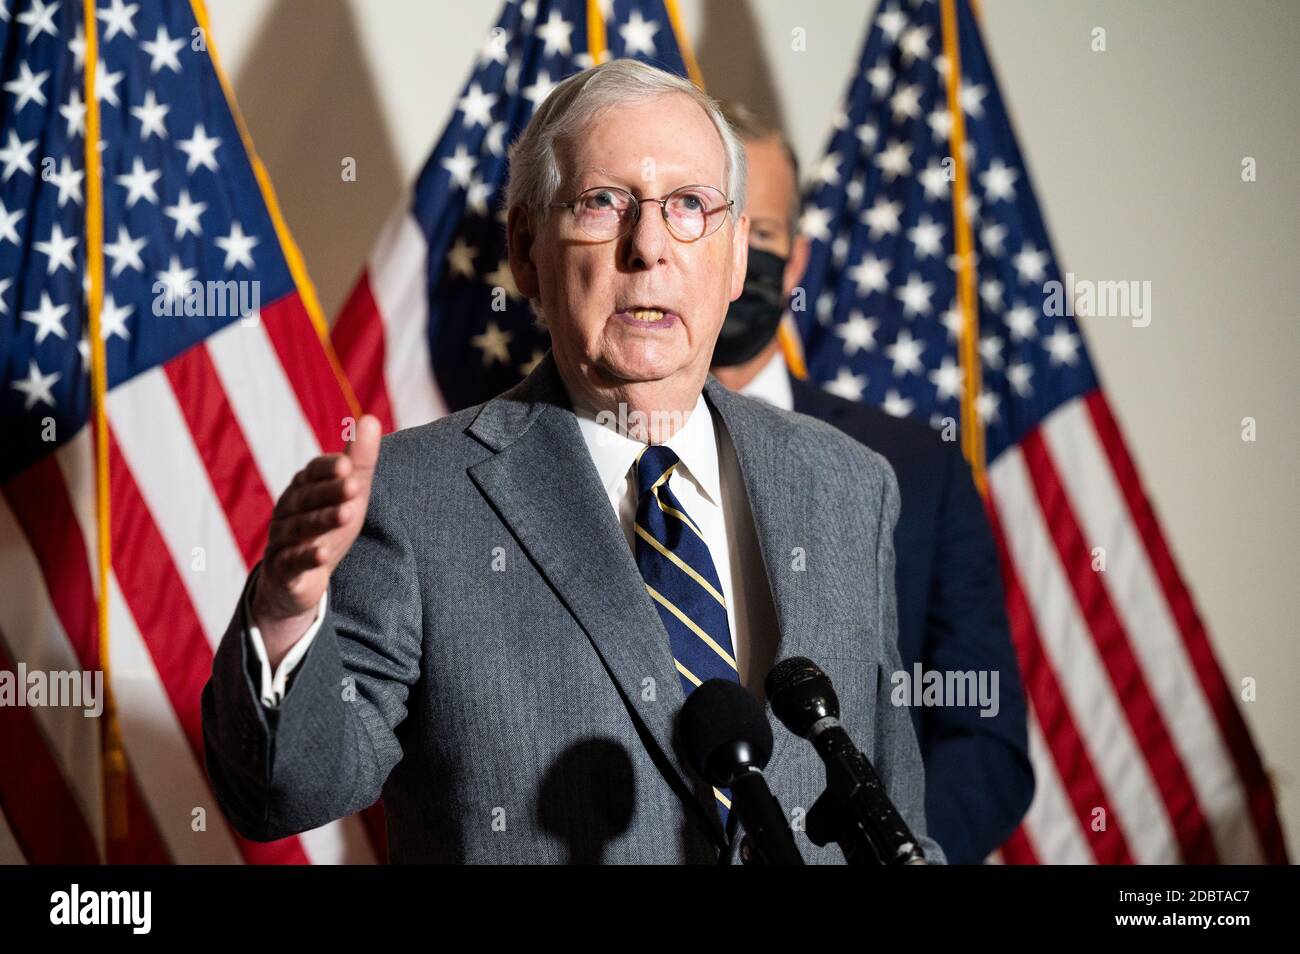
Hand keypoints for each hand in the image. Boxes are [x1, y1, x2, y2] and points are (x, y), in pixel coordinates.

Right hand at [250, 414, 382, 655]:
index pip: (313, 472)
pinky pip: (292, 561)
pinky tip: (322, 554)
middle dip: (330, 491)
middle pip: (308, 498)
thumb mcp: (348, 495)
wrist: (297, 579)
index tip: (347, 464)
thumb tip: (370, 418)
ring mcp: (282, 539)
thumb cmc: (328, 526)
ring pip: (302, 528)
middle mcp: (288, 509)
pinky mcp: (282, 569)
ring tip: (347, 514)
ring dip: (324, 520)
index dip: (328, 468)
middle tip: (354, 485)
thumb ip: (359, 461)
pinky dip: (307, 557)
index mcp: (304, 487)